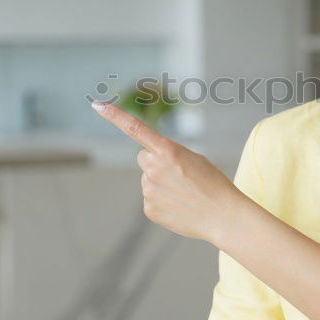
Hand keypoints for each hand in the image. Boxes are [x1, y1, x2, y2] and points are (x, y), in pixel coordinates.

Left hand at [91, 98, 249, 243]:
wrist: (222, 215)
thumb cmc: (212, 183)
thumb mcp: (193, 159)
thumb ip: (166, 156)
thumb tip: (148, 169)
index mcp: (167, 150)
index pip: (135, 128)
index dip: (114, 116)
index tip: (97, 104)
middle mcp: (153, 168)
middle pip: (144, 158)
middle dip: (156, 162)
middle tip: (179, 174)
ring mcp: (149, 190)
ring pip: (148, 179)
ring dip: (161, 183)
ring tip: (184, 193)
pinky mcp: (148, 208)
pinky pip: (150, 198)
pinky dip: (163, 201)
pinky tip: (179, 205)